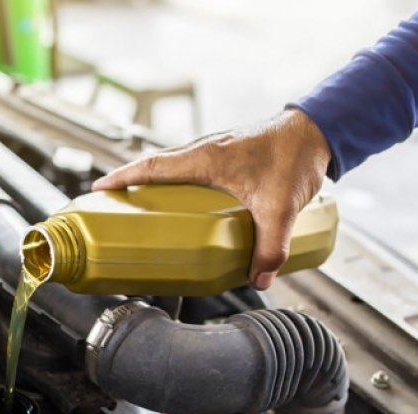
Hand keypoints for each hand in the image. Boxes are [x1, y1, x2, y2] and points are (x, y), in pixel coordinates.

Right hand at [92, 109, 330, 289]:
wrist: (318, 130)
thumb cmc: (296, 156)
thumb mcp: (281, 208)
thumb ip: (271, 247)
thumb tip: (259, 279)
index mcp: (206, 157)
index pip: (152, 166)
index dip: (122, 177)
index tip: (99, 189)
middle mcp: (204, 149)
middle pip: (154, 165)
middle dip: (129, 181)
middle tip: (114, 203)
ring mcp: (214, 148)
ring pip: (171, 164)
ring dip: (151, 180)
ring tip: (141, 204)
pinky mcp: (225, 153)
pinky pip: (188, 166)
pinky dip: (174, 180)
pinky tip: (182, 201)